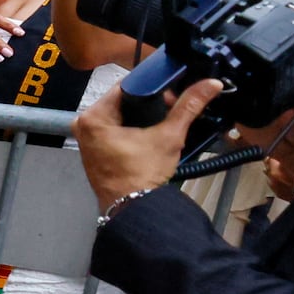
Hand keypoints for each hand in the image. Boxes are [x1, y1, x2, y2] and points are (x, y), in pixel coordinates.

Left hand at [73, 78, 217, 212]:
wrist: (134, 207)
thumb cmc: (141, 177)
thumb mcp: (169, 136)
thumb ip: (189, 107)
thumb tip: (208, 85)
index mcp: (94, 117)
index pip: (125, 86)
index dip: (152, 87)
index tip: (170, 94)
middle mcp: (85, 125)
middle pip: (122, 100)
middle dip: (149, 103)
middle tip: (169, 110)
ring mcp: (88, 138)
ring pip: (120, 114)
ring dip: (142, 115)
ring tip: (160, 125)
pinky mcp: (95, 149)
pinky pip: (115, 128)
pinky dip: (132, 128)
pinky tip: (148, 134)